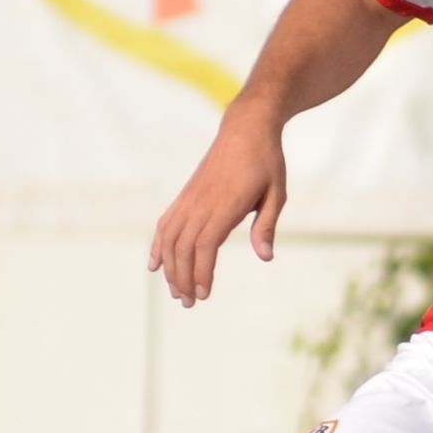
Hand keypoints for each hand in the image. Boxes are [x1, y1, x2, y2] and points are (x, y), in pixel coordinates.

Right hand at [148, 106, 287, 304]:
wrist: (246, 128)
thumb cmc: (266, 162)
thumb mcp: (277, 193)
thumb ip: (267, 225)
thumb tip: (265, 257)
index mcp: (225, 204)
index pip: (205, 245)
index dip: (201, 272)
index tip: (203, 295)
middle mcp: (201, 203)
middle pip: (184, 247)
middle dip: (183, 278)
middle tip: (189, 303)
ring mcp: (190, 198)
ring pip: (170, 238)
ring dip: (170, 267)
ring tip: (176, 291)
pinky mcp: (185, 195)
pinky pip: (165, 224)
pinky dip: (158, 246)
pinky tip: (155, 266)